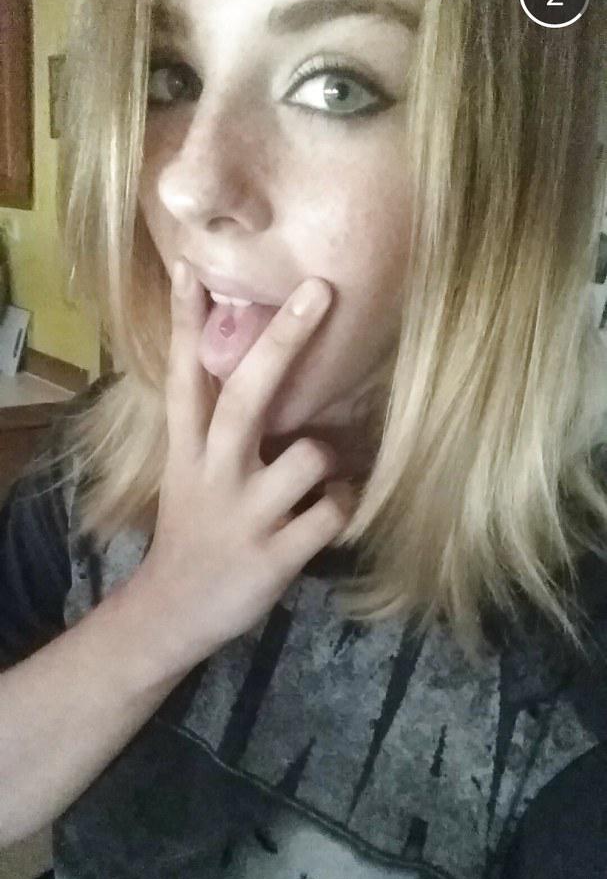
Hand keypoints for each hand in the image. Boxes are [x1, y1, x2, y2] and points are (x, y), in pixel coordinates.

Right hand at [133, 259, 355, 671]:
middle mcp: (212, 472)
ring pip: (310, 455)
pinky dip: (342, 505)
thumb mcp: (188, 472)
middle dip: (283, 341)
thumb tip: (254, 366)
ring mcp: (244, 514)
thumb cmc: (192, 530)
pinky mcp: (274, 555)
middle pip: (246, 395)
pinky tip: (328, 514)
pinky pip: (333, 511)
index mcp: (187, 449)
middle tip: (319, 290)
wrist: (171, 613)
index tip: (191, 265)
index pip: (184, 375)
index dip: (186, 321)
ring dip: (330, 460)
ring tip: (319, 481)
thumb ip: (213, 425)